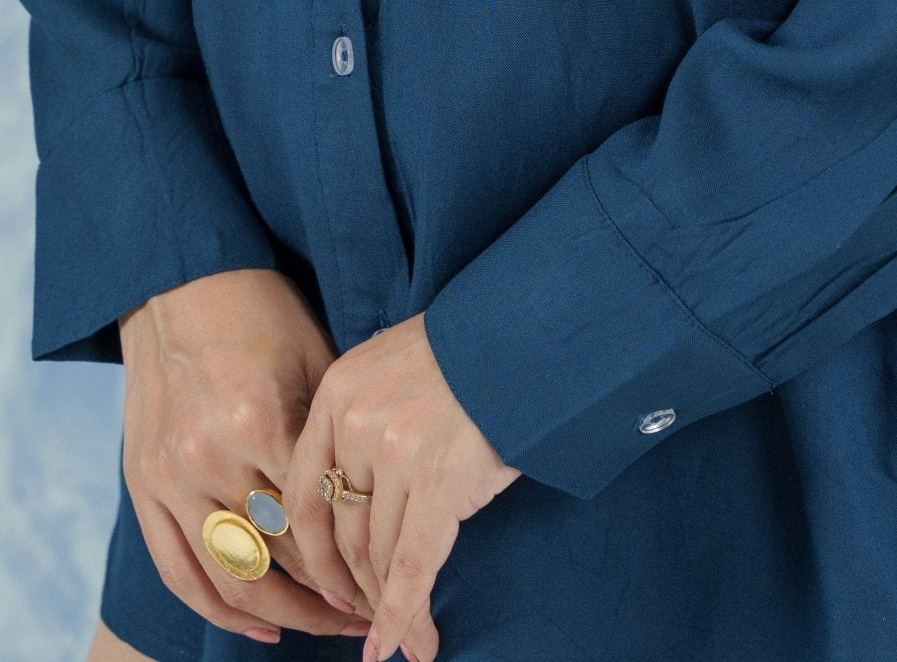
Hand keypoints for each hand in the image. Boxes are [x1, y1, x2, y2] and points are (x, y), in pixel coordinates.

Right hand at [116, 267, 433, 652]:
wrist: (181, 282)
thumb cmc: (263, 312)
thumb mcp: (316, 359)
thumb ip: (334, 434)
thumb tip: (381, 502)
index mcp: (260, 420)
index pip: (317, 519)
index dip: (358, 557)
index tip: (394, 578)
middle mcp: (209, 456)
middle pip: (279, 557)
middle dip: (330, 595)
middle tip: (372, 611)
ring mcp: (169, 477)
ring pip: (231, 577)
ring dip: (283, 615)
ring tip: (328, 625)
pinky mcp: (143, 486)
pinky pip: (179, 571)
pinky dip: (219, 610)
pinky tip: (261, 629)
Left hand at [281, 310, 520, 661]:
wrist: (531, 328)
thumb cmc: (473, 346)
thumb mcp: (398, 363)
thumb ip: (367, 414)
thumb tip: (359, 489)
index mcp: (338, 391)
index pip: (303, 493)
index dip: (313, 551)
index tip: (327, 585)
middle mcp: (356, 422)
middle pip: (342, 531)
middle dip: (354, 584)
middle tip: (365, 617)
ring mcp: (395, 452)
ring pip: (378, 554)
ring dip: (388, 605)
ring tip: (403, 637)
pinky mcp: (438, 480)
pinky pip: (413, 565)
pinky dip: (406, 614)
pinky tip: (402, 646)